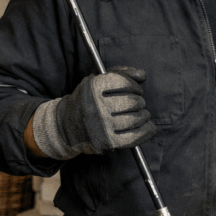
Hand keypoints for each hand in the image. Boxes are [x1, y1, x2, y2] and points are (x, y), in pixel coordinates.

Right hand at [32, 66, 156, 159]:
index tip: (136, 90)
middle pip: (132, 102)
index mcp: (93, 87)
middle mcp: (96, 106)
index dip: (135, 86)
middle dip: (139, 102)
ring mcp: (101, 126)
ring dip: (144, 116)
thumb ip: (121, 73)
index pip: (125, 83)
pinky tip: (149, 127)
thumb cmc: (88, 100)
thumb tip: (142, 75)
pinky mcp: (106, 142)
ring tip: (142, 115)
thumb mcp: (98, 80)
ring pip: (135, 119)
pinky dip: (146, 131)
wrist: (66, 126)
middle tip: (137, 104)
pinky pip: (134, 137)